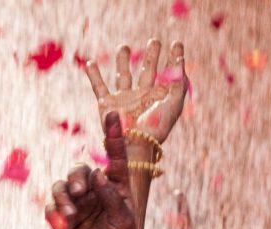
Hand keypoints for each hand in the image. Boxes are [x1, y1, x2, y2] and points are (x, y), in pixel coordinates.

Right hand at [48, 113, 143, 228]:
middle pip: (80, 170)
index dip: (113, 135)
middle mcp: (95, 193)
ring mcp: (77, 207)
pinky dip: (54, 213)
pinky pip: (51, 208)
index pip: (114, 157)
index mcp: (116, 188)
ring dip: (63, 197)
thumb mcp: (123, 219)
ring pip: (61, 187)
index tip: (112, 113)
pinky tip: (62, 224)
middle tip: (80, 192)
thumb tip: (97, 173)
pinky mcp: (62, 223)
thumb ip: (112, 195)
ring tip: (70, 214)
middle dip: (77, 177)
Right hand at [85, 39, 188, 154]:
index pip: (166, 72)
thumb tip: (181, 62)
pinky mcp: (106, 105)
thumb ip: (178, 83)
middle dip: (150, 55)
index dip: (173, 58)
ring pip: (123, 75)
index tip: (176, 43)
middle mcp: (141, 96)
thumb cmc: (156, 129)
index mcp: (158, 96)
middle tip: (154, 41)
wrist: (133, 146)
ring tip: (123, 47)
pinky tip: (90, 63)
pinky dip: (93, 75)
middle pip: (146, 70)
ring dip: (122, 61)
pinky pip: (98, 87)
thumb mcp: (173, 104)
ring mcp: (123, 99)